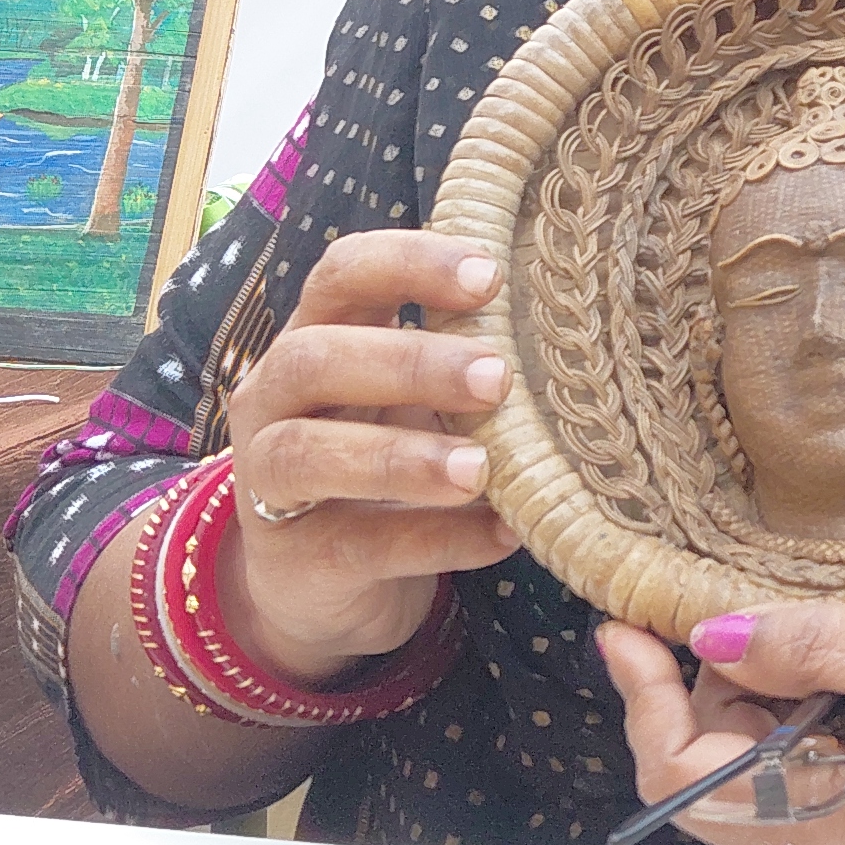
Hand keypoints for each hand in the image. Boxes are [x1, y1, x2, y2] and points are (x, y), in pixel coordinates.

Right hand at [222, 231, 521, 682]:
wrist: (319, 581)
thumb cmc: (384, 462)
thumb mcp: (415, 403)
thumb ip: (463, 367)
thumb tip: (578, 346)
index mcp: (316, 337)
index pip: (341, 274)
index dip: (407, 264)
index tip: (490, 277)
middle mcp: (274, 400)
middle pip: (313, 357)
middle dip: (408, 363)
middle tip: (495, 379)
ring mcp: (266, 482)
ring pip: (305, 453)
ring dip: (398, 457)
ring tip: (480, 468)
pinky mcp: (293, 561)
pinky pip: (356, 545)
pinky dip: (436, 539)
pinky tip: (504, 534)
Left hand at [597, 609, 844, 844]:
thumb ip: (824, 646)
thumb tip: (714, 630)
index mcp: (811, 832)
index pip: (678, 771)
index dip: (643, 695)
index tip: (623, 624)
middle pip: (701, 764)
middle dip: (721, 683)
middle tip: (784, 615)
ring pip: (739, 769)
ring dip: (761, 700)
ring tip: (838, 651)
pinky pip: (781, 780)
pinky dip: (792, 723)